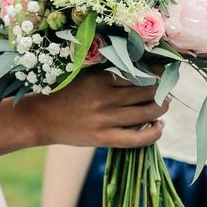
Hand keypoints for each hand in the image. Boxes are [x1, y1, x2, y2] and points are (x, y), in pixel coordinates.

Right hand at [20, 70, 168, 147]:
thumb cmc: (64, 92)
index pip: (139, 73)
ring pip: (146, 113)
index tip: (163, 72)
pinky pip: (136, 139)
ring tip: (164, 105)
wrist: (40, 118)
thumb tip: (139, 67)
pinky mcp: (103, 138)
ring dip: (161, 109)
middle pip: (147, 92)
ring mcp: (105, 120)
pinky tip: (159, 127)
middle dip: (162, 90)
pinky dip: (153, 133)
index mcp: (100, 78)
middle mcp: (105, 98)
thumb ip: (108, 71)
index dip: (156, 73)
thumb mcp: (84, 74)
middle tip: (166, 88)